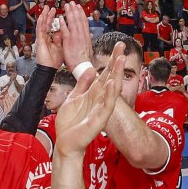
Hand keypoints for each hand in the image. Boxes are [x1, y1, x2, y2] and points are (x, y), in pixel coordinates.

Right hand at [33, 5, 60, 69]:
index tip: (56, 12)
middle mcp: (45, 37)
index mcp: (50, 39)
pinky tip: (42, 16)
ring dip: (44, 16)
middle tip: (51, 7)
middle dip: (49, 15)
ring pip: (42, 25)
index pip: (51, 27)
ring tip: (46, 8)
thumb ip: (60, 38)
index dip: (54, 19)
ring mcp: (41, 38)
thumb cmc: (54, 60)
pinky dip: (41, 22)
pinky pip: (40, 30)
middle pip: (47, 24)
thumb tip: (63, 30)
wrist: (49, 68)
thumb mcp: (60, 47)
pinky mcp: (39, 41)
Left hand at [54, 40, 121, 156]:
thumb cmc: (69, 123)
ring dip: (116, 74)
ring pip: (112, 89)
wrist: (65, 142)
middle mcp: (99, 99)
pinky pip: (106, 106)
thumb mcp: (73, 98)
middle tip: (122, 46)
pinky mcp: (99, 120)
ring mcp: (100, 109)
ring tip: (120, 59)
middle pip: (111, 77)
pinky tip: (111, 83)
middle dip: (116, 62)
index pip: (105, 74)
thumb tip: (92, 69)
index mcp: (93, 94)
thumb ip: (82, 84)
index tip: (118, 46)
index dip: (111, 60)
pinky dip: (110, 95)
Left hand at [58, 2, 91, 71]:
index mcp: (86, 36)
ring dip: (69, 13)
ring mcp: (75, 37)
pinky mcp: (69, 41)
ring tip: (66, 6)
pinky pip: (65, 30)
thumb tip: (89, 35)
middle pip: (78, 19)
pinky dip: (63, 24)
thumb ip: (88, 39)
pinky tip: (60, 18)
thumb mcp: (89, 47)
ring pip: (72, 22)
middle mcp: (82, 34)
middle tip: (72, 2)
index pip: (84, 22)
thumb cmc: (84, 59)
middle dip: (75, 10)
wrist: (83, 66)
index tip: (79, 7)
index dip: (81, 13)